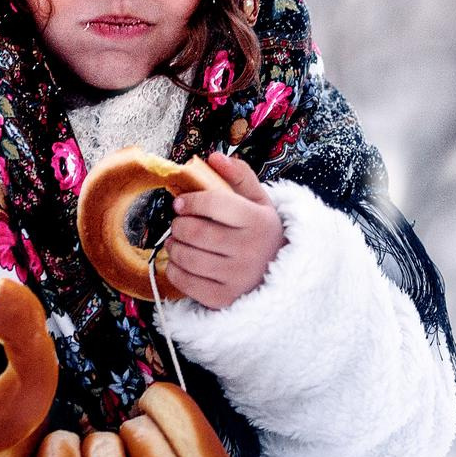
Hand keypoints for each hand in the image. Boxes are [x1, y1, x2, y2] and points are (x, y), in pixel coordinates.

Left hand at [160, 150, 283, 310]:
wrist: (282, 276)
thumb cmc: (263, 233)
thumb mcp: (260, 202)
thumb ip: (239, 176)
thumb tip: (213, 157)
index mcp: (258, 222)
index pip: (215, 204)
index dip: (191, 201)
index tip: (181, 203)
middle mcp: (249, 250)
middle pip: (195, 232)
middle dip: (179, 225)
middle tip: (180, 223)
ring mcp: (236, 278)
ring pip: (186, 257)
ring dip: (173, 246)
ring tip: (178, 242)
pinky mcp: (223, 299)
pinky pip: (185, 282)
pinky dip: (175, 269)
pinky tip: (181, 262)